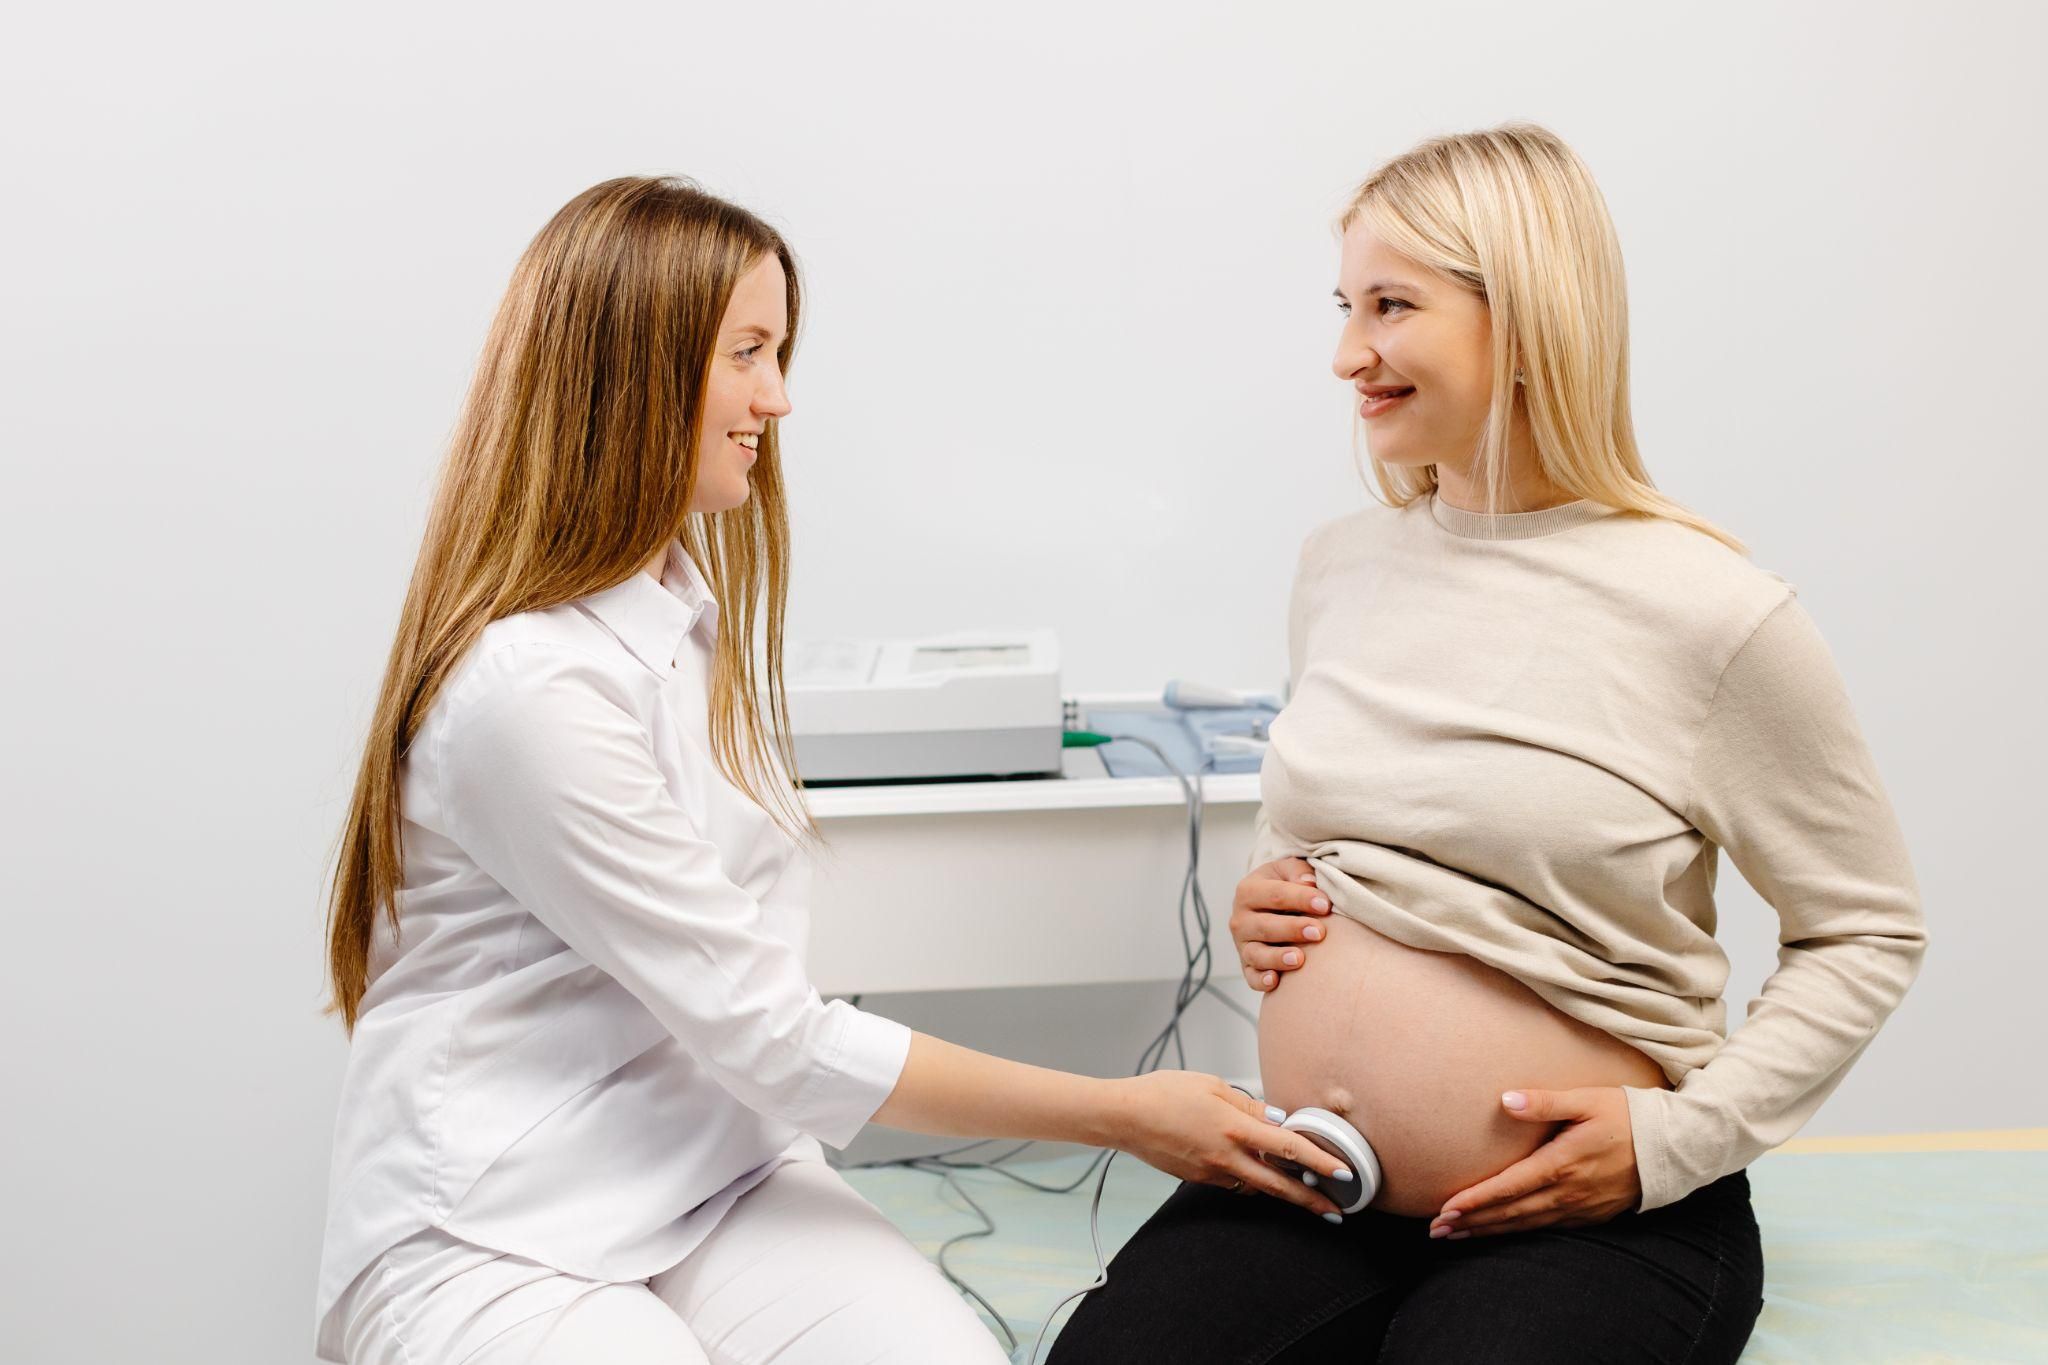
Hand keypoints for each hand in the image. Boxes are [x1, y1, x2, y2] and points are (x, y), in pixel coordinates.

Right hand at [1112, 1071, 1353, 1219]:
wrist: (1124, 1117)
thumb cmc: (1163, 1093)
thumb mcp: (1211, 1086)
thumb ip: (1248, 1104)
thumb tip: (1276, 1118)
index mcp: (1234, 1127)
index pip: (1289, 1146)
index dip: (1320, 1161)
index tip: (1343, 1172)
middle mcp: (1227, 1155)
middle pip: (1279, 1184)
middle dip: (1311, 1199)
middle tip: (1336, 1211)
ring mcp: (1212, 1171)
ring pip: (1257, 1186)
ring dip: (1282, 1191)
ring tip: (1306, 1195)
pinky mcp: (1199, 1178)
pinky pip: (1234, 1182)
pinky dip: (1251, 1180)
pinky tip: (1257, 1173)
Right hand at [1230, 857, 1331, 991]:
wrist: (1267, 906)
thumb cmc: (1284, 887)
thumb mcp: (1287, 870)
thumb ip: (1298, 871)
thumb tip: (1310, 882)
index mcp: (1248, 891)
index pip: (1275, 895)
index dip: (1301, 899)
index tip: (1325, 904)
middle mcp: (1240, 919)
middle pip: (1265, 926)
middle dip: (1292, 929)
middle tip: (1319, 932)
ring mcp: (1242, 945)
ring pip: (1256, 954)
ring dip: (1277, 957)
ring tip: (1300, 959)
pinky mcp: (1247, 966)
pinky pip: (1251, 977)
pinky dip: (1261, 981)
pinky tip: (1275, 980)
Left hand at [1429, 1087, 1640, 1238]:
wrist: (1675, 1146)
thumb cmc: (1627, 1115)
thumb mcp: (1586, 1100)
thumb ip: (1545, 1102)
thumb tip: (1506, 1100)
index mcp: (1561, 1165)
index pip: (1507, 1188)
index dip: (1474, 1201)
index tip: (1445, 1209)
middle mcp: (1568, 1193)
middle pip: (1510, 1213)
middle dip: (1471, 1223)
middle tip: (1437, 1231)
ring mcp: (1580, 1208)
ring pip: (1526, 1225)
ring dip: (1489, 1231)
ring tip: (1457, 1235)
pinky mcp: (1591, 1215)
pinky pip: (1546, 1228)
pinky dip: (1518, 1231)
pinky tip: (1501, 1231)